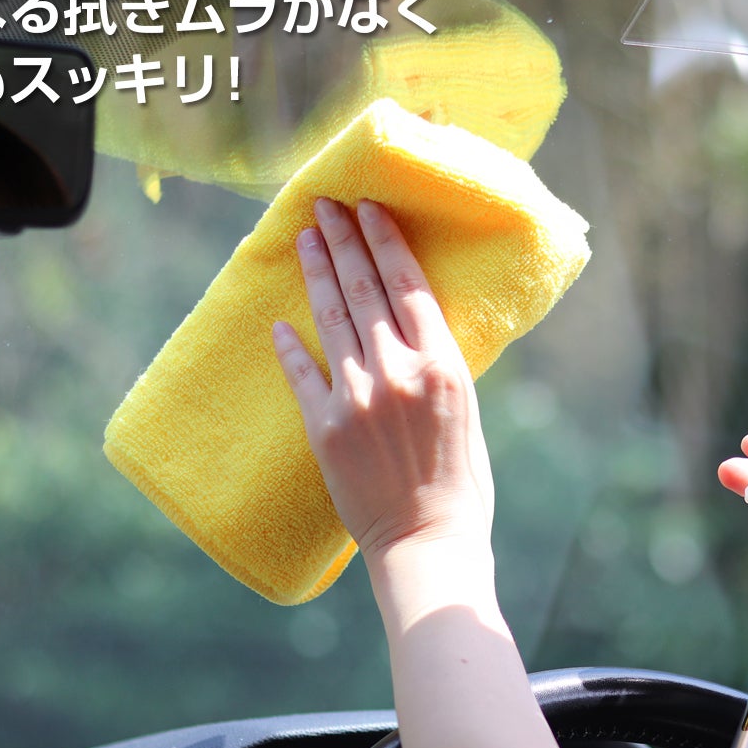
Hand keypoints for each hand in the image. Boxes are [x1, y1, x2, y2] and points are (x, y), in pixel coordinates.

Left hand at [272, 198, 494, 563]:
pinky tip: (280, 319)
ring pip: (330, 319)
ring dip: (316, 273)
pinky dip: (291, 344)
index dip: (384, 240)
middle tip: (325, 205)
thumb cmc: (461, 483)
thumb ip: (438, 365)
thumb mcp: (467, 411)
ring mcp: (357, 397)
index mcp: (442, 364)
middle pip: (364, 289)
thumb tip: (413, 326)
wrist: (428, 541)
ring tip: (304, 238)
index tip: (369, 207)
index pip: (407, 284)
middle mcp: (398, 371)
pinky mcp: (325, 427)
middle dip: (344, 240)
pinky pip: (303, 372)